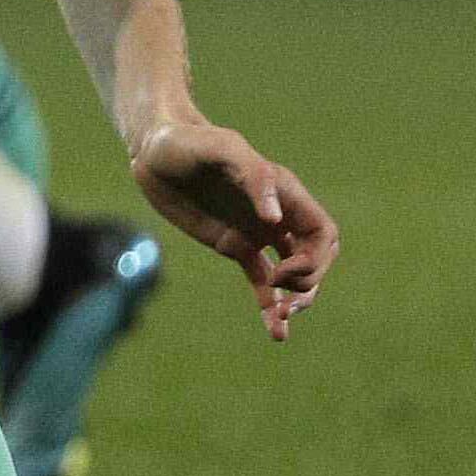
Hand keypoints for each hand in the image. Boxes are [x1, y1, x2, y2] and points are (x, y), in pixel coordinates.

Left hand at [129, 120, 339, 341]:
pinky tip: (276, 333)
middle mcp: (276, 216)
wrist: (152, 151)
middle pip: (315, 258)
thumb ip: (254, 177)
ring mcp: (256, 232)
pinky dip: (269, 306)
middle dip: (307, 282)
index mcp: (283, 193)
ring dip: (295, 299)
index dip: (316, 258)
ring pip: (292, 274)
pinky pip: (261, 281)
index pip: (322, 233)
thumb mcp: (221, 148)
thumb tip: (276, 221)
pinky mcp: (234, 246)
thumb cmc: (187, 141)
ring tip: (282, 321)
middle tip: (282, 296)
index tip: (283, 269)